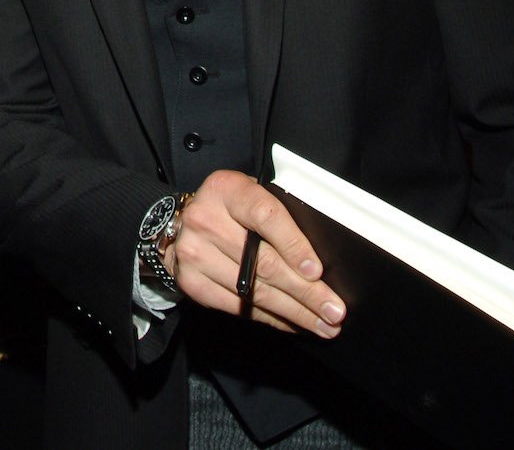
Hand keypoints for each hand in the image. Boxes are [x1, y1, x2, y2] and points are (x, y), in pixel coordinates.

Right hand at [166, 169, 344, 337]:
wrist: (179, 225)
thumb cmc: (229, 208)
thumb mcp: (250, 193)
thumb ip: (278, 213)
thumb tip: (319, 260)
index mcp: (226, 189)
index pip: (266, 216)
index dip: (294, 245)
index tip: (317, 272)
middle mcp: (206, 219)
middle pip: (264, 262)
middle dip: (306, 292)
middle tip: (334, 310)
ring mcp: (195, 253)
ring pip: (255, 291)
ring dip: (294, 312)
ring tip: (323, 324)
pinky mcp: (192, 283)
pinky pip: (239, 308)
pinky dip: (271, 318)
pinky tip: (292, 323)